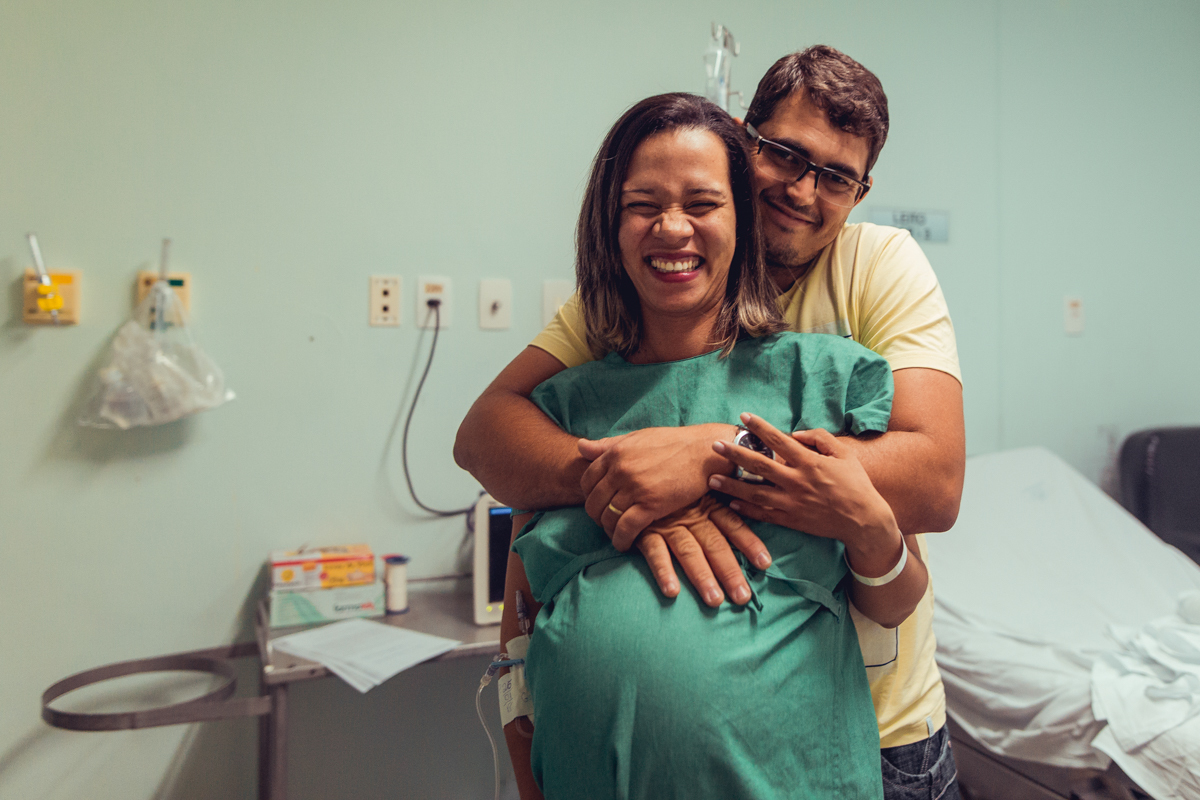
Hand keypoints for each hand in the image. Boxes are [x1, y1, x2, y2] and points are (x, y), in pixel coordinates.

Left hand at [578, 424, 734, 548]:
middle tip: (607, 523)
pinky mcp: (651, 505)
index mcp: (615, 453)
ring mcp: (635, 488)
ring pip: (608, 517)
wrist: (704, 452)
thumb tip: (580, 446)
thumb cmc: (673, 444)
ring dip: (609, 531)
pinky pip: (625, 528)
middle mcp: (621, 470)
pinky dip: (621, 540)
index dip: (589, 497)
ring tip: (617, 535)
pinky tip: (625, 544)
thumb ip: (607, 445)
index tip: (599, 505)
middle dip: (597, 517)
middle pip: (594, 502)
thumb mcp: (637, 438)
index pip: (586, 481)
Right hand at [632, 496, 770, 606]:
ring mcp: (668, 524)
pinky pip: (654, 552)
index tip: (764, 563)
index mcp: (707, 504)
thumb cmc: (672, 484)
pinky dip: (663, 571)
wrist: (634, 474)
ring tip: (715, 600)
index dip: (749, 543)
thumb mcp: (697, 485)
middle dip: (730, 572)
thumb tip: (749, 502)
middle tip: (742, 598)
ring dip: (702, 577)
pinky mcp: (644, 531)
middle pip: (715, 546)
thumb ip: (720, 496)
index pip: (733, 525)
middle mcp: (691, 516)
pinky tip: (672, 591)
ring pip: (689, 552)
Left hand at [707, 414, 896, 548]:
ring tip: (711, 480)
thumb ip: (819, 439)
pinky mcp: (791, 520)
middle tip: (715, 446)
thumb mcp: (843, 454)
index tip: (743, 416)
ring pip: (755, 493)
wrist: (864, 521)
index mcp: (810, 463)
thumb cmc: (855, 484)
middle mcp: (797, 482)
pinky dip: (746, 509)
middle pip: (759, 465)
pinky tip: (730, 503)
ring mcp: (792, 503)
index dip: (760, 427)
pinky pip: (764, 515)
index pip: (779, 440)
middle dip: (735, 455)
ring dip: (732, 486)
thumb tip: (795, 433)